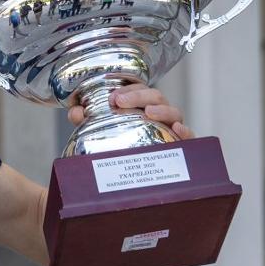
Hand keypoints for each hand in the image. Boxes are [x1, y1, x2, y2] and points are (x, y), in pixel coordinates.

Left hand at [66, 82, 193, 138]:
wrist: (137, 175)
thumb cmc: (121, 145)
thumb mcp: (102, 131)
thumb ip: (88, 120)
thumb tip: (75, 112)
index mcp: (143, 106)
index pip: (140, 90)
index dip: (129, 89)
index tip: (113, 97)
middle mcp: (160, 114)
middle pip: (156, 97)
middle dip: (139, 96)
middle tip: (120, 101)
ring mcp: (173, 128)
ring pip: (174, 113)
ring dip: (162, 109)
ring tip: (148, 112)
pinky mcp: (182, 145)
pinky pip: (189, 136)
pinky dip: (186, 131)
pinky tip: (177, 130)